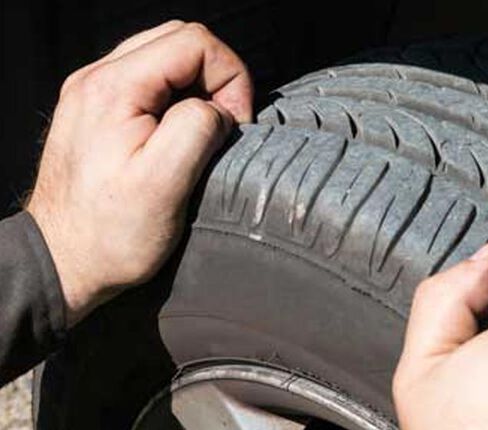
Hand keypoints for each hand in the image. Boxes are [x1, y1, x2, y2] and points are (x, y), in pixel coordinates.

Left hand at [26, 20, 252, 325]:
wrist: (63, 261)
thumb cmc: (112, 234)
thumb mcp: (165, 185)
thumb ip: (196, 129)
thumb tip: (215, 109)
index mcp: (113, 89)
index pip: (194, 42)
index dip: (230, 76)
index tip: (235, 123)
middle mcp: (96, 79)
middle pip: (179, 40)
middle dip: (217, 76)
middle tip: (224, 124)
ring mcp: (94, 91)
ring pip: (165, 55)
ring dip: (198, 86)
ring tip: (204, 131)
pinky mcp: (97, 108)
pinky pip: (149, 79)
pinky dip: (177, 97)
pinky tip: (179, 135)